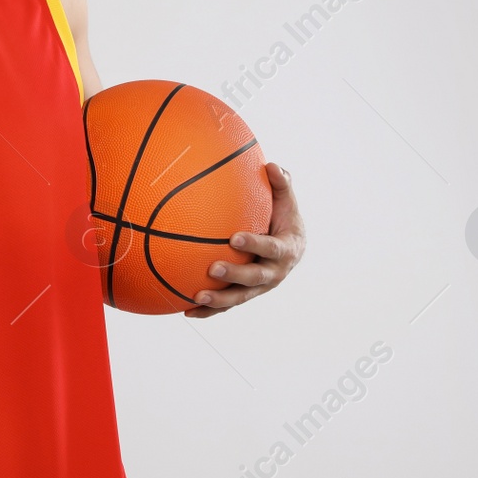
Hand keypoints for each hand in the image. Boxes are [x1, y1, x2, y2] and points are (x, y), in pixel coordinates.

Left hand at [183, 162, 304, 318]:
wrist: (291, 248)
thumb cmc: (284, 218)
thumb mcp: (287, 201)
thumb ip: (281, 184)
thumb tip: (271, 166)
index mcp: (286, 250)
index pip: (270, 249)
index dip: (254, 245)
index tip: (235, 238)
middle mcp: (275, 273)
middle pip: (254, 278)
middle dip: (233, 275)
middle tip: (211, 268)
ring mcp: (260, 287)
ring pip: (240, 297)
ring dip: (219, 300)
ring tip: (196, 297)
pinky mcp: (246, 294)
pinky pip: (227, 305)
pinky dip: (209, 311)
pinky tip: (185, 311)